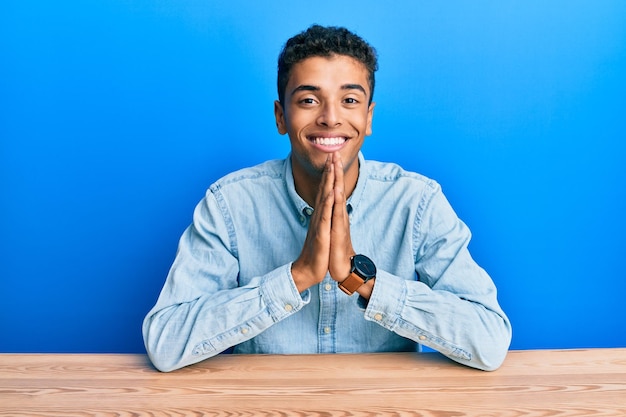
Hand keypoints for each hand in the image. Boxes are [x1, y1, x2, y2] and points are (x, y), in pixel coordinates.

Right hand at [291, 153, 354, 291]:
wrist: (308, 269)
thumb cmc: (317, 252)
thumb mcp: (323, 231)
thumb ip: (324, 218)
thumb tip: (326, 208)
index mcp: (321, 214)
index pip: (325, 190)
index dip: (329, 174)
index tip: (333, 158)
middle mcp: (319, 215)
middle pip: (324, 189)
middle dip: (329, 170)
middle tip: (332, 152)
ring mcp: (319, 223)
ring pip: (324, 198)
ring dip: (328, 181)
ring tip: (332, 165)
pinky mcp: (320, 233)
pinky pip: (324, 215)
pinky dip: (328, 203)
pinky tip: (331, 192)